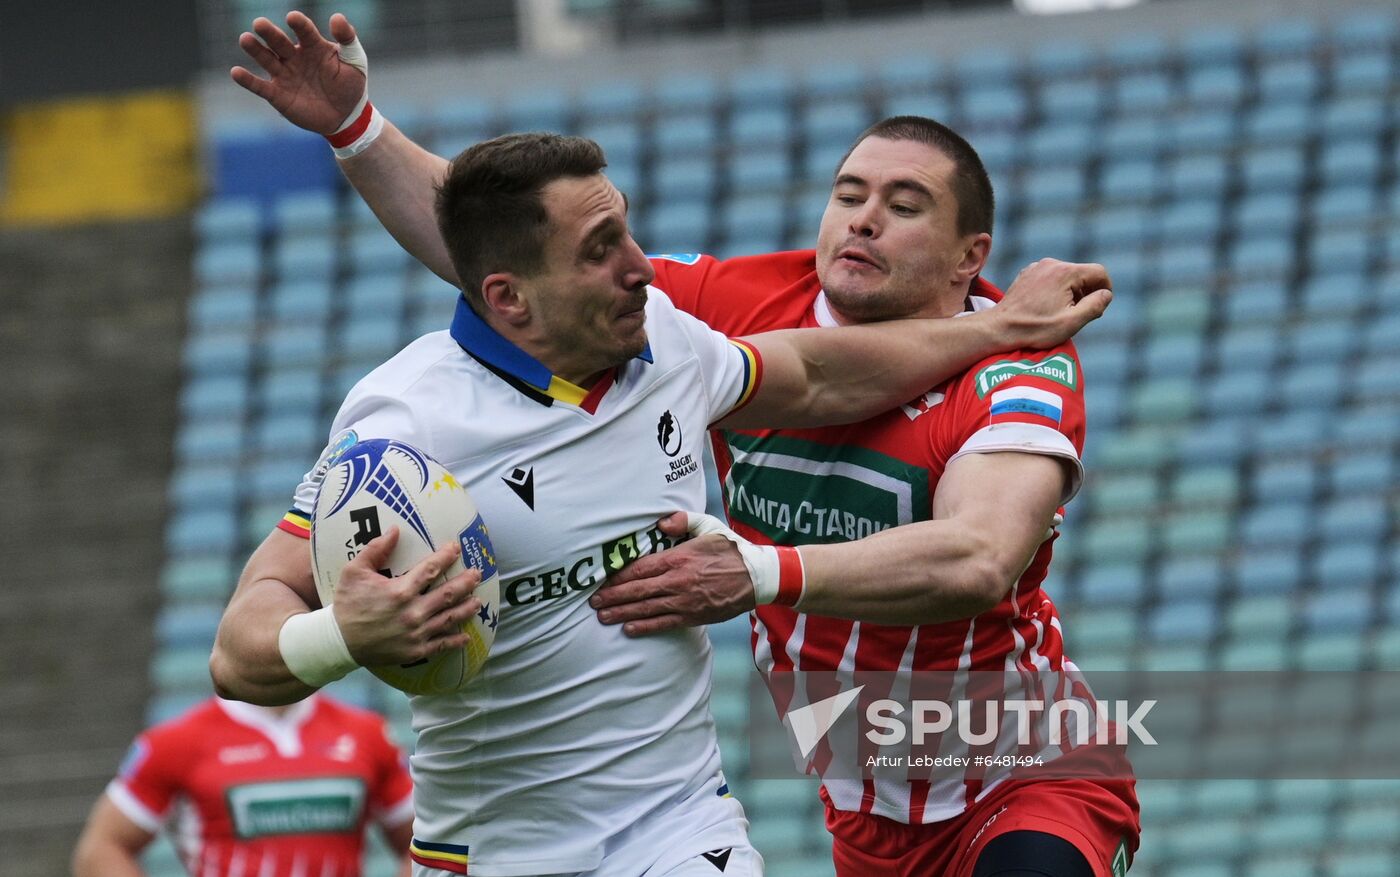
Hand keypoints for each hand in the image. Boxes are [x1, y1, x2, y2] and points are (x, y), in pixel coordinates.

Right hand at [231, 11, 366, 135]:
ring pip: (267, 60)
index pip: (305, 31)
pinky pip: (261, 87)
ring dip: (255, 50)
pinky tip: (236, 72)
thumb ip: (347, 39)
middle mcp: (294, 57)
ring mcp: (285, 75)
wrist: (346, 116)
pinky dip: (248, 80)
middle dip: (270, 34)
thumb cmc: (350, 85)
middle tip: (259, 24)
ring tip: (245, 39)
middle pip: (280, 42)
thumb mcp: (355, 61)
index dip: (299, 25)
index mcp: (313, 46)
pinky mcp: (278, 95)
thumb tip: (336, 17)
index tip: (293, 18)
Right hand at [330, 528, 483, 665]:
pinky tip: (466, 637)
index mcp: (400, 591)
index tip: (456, 548)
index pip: (430, 569)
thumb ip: (376, 549)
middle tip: (478, 573)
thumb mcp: (354, 572)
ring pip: (450, 619)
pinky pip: (441, 645)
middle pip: (448, 594)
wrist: (338, 642)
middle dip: (466, 582)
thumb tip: (395, 529)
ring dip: (467, 609)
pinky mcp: (415, 651)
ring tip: (478, 601)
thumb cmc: (347, 604)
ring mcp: (416, 633)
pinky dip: (456, 641)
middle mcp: (412, 612)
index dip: (446, 557)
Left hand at [590, 512, 755, 635]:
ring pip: (646, 609)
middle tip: (593, 602)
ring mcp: (684, 601)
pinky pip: (664, 623)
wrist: (757, 576)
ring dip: (622, 613)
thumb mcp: (708, 526)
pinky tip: (629, 628)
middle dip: (613, 596)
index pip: (641, 568)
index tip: (603, 580)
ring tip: (603, 616)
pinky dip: (644, 627)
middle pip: (638, 590)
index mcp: (678, 558)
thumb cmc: (731, 549)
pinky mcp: (693, 616)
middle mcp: (677, 581)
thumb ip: (682, 521)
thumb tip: (661, 522)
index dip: (619, 576)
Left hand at [993, 259, 1112, 348]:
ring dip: (1071, 293)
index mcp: (1064, 272)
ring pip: (1068, 276)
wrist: (999, 328)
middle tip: (1078, 315)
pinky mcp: (1028, 274)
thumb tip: (1106, 294)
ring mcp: (1037, 267)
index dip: (1105, 290)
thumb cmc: (1035, 328)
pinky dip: (1056, 291)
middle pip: (1083, 274)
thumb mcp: (1071, 322)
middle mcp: (1051, 263)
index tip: (1098, 307)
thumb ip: (1095, 305)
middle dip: (1086, 293)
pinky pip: (1052, 278)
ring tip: (1060, 313)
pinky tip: (1046, 308)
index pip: (1099, 272)